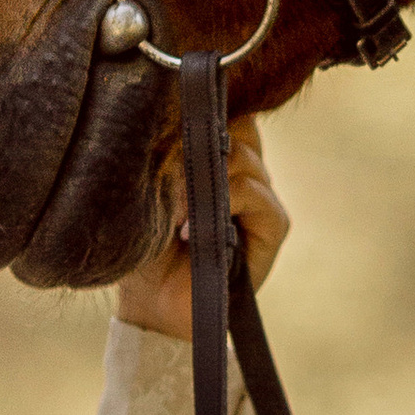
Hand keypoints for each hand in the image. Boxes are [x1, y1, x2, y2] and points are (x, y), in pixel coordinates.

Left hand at [111, 113, 288, 340]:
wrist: (152, 303)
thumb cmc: (142, 245)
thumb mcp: (147, 191)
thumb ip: (168, 155)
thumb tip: (181, 120)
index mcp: (212, 155)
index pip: (224, 110)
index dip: (203, 110)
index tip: (175, 113)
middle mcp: (240, 170)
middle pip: (236, 127)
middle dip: (198, 145)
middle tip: (165, 173)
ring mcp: (259, 196)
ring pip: (244, 159)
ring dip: (204, 179)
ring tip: (174, 210)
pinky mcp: (272, 227)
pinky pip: (260, 195)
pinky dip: (228, 202)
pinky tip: (194, 229)